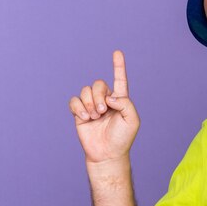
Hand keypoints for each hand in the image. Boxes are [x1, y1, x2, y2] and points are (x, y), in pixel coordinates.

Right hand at [69, 50, 139, 164]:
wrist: (107, 153)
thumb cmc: (122, 138)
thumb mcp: (132, 120)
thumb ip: (125, 104)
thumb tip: (109, 96)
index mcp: (120, 100)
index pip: (120, 80)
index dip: (118, 66)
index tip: (117, 52)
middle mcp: (106, 100)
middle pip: (98, 83)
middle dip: (99, 96)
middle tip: (103, 112)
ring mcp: (92, 105)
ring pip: (85, 91)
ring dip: (89, 103)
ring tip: (94, 117)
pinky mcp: (79, 113)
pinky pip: (74, 100)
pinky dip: (78, 108)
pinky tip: (85, 118)